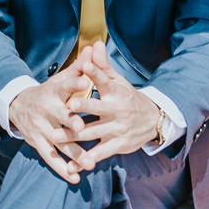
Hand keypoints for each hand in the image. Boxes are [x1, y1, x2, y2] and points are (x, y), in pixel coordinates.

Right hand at [8, 62, 93, 183]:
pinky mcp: (38, 143)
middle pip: (60, 117)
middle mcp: (46, 110)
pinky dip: (62, 169)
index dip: (74, 83)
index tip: (85, 81)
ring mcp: (41, 128)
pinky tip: (75, 178)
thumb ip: (79, 68)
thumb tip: (94, 48)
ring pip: (59, 142)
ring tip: (91, 163)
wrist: (17, 105)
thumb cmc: (47, 93)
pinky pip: (50, 158)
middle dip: (70, 122)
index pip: (64, 86)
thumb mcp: (59, 80)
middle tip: (81, 127)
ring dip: (75, 154)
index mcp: (53, 92)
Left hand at [54, 41, 160, 169]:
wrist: (153, 121)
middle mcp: (117, 111)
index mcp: (116, 92)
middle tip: (66, 107)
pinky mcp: (117, 146)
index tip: (84, 65)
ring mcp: (117, 130)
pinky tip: (72, 165)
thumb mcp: (118, 81)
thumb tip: (94, 43)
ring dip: (74, 136)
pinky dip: (86, 160)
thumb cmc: (127, 98)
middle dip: (81, 109)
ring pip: (93, 133)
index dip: (95, 72)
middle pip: (97, 109)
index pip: (104, 80)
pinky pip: (99, 154)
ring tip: (55, 136)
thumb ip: (103, 65)